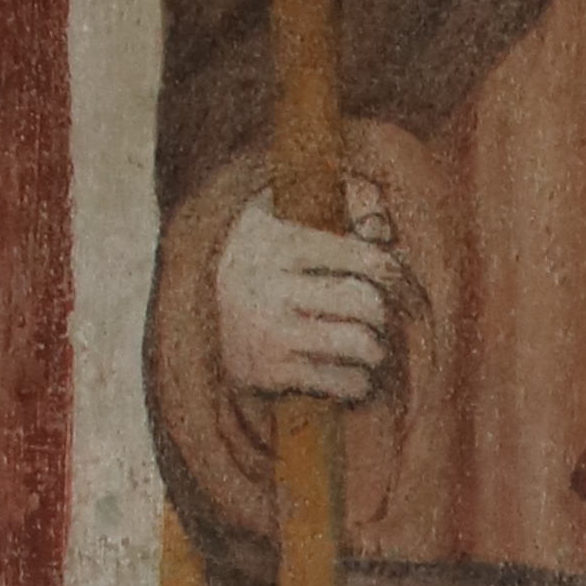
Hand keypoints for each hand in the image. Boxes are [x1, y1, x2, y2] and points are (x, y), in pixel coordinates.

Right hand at [215, 178, 396, 402]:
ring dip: (376, 349)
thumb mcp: (280, 212)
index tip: (397, 280)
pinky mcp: (266, 374)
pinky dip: (358, 382)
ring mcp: (266, 333)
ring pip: (358, 343)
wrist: (188, 314)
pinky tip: (354, 375)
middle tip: (381, 317)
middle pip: (364, 301)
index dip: (393, 270)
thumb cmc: (256, 258)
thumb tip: (383, 227)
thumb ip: (339, 203)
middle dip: (384, 312)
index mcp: (275, 242)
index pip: (361, 256)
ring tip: (371, 347)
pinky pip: (339, 382)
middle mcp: (266, 287)